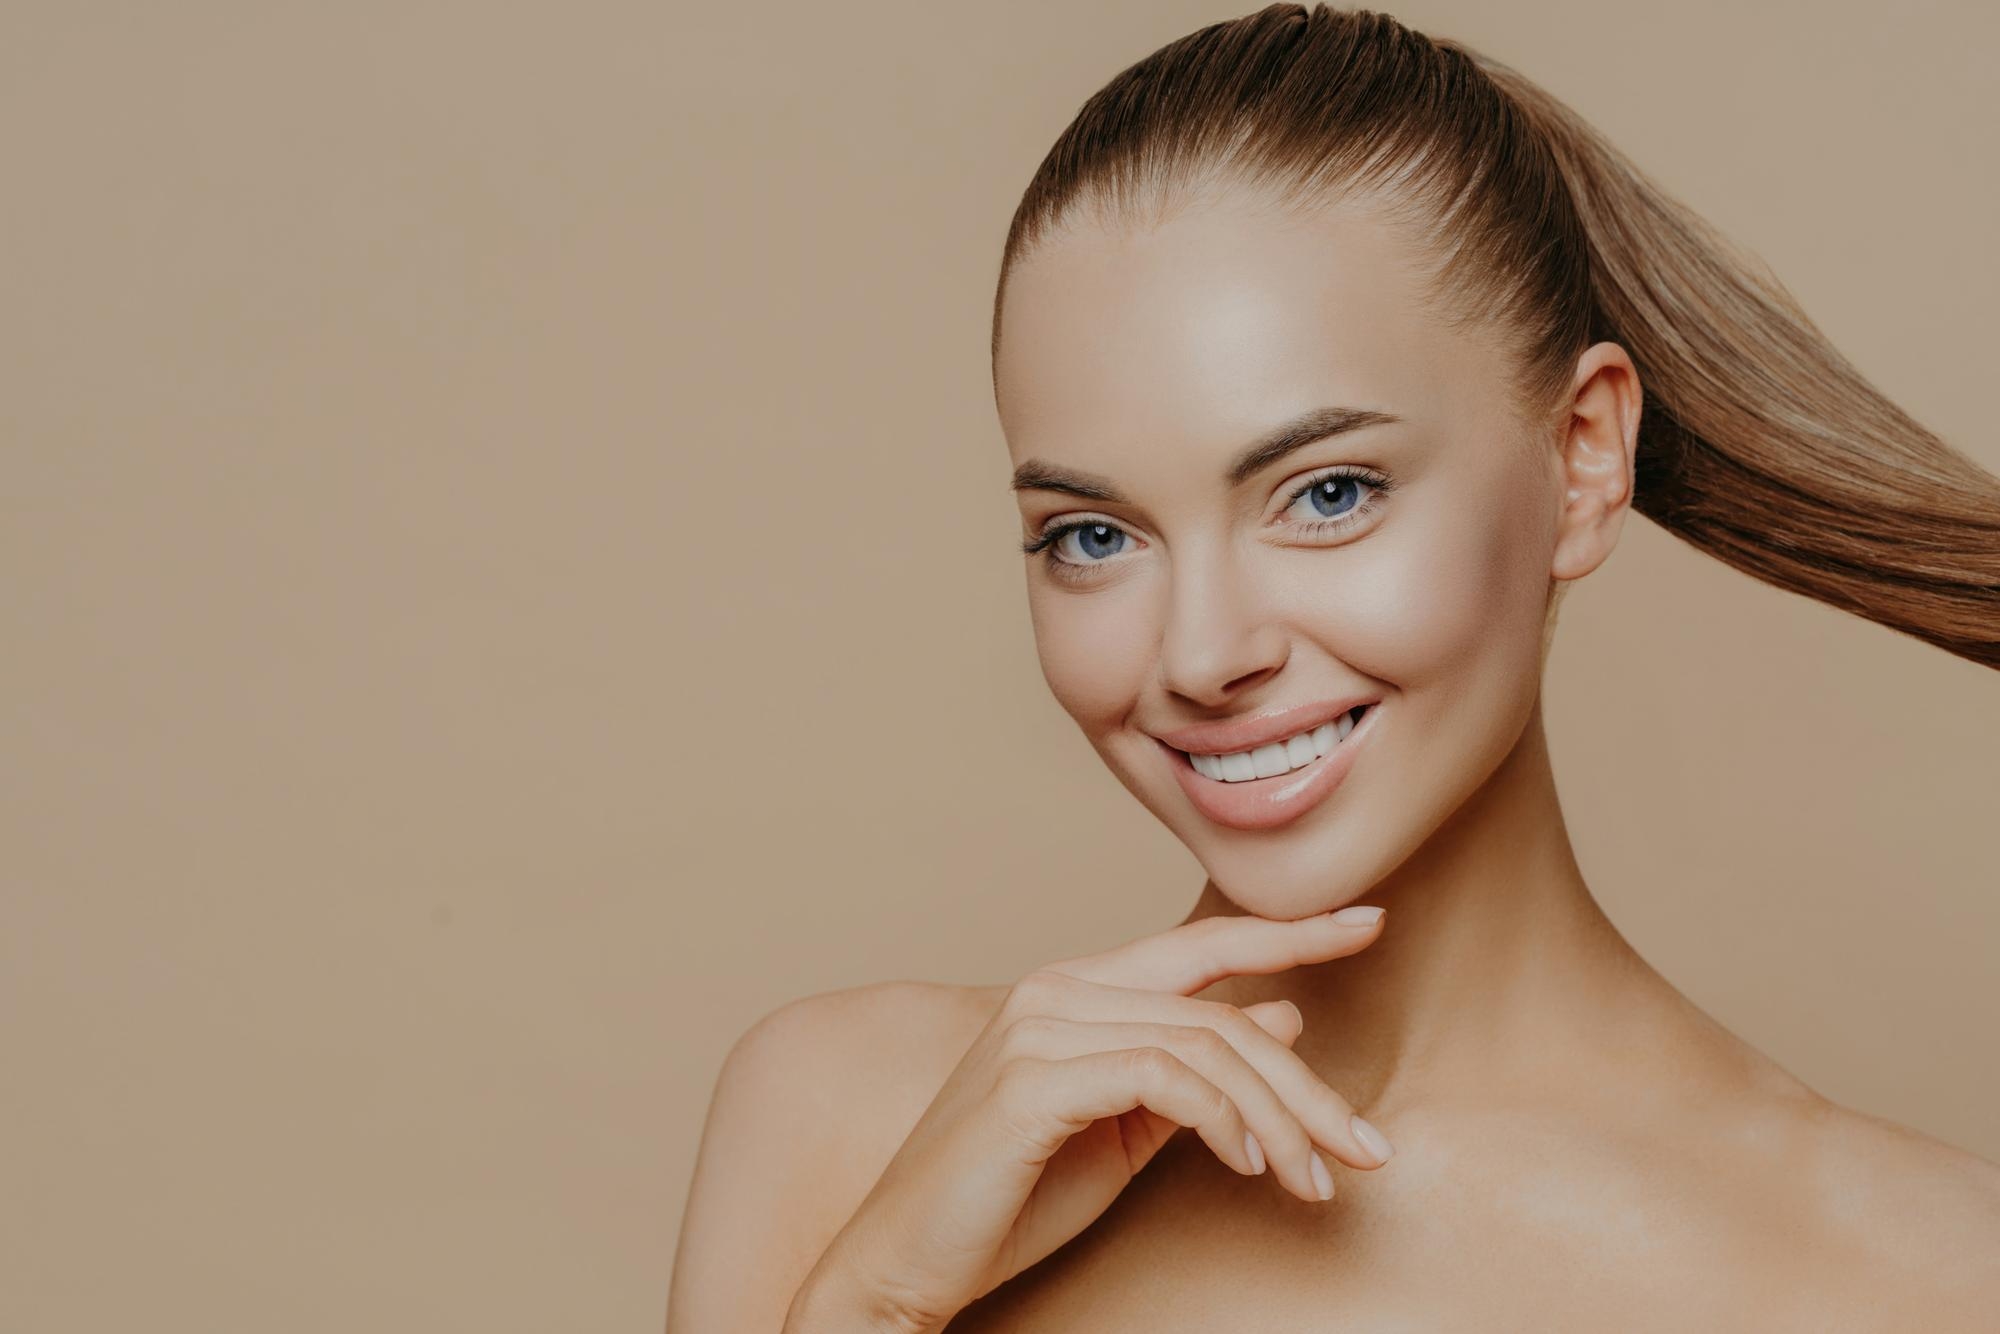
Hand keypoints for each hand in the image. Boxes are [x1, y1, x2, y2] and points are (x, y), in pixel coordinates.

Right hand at [789, 906, 1393, 1332]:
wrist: (904, 1261)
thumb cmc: (1007, 1201)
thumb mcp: (1122, 1132)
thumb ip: (1194, 1072)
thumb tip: (1280, 1015)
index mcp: (1073, 990)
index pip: (1199, 944)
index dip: (1289, 933)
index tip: (1368, 923)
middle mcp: (1055, 990)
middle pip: (1220, 1014)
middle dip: (1307, 1085)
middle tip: (1368, 1150)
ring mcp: (1040, 1029)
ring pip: (1205, 1047)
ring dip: (1279, 1121)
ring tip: (1315, 1184)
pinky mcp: (1033, 1082)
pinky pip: (1165, 1081)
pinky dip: (1225, 1122)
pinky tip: (1250, 1166)